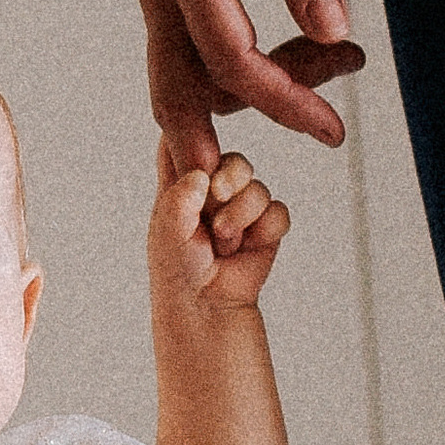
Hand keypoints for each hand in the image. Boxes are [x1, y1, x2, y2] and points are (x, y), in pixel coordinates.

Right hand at [133, 0, 363, 177]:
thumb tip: (334, 33)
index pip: (228, 58)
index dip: (283, 100)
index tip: (331, 128)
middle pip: (179, 91)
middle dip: (240, 129)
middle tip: (313, 137)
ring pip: (189, 75)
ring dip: (257, 87)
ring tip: (335, 57)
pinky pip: (194, 50)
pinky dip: (244, 65)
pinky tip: (303, 47)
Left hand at [152, 135, 289, 314]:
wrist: (206, 309)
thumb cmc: (178, 272)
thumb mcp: (166, 230)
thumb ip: (179, 195)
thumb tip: (204, 173)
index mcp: (181, 187)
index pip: (186, 143)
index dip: (195, 136)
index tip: (201, 154)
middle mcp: (213, 195)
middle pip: (232, 159)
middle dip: (229, 178)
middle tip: (216, 200)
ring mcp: (241, 211)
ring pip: (257, 187)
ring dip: (242, 215)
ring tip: (224, 243)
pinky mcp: (266, 230)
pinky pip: (278, 212)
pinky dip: (265, 230)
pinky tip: (248, 247)